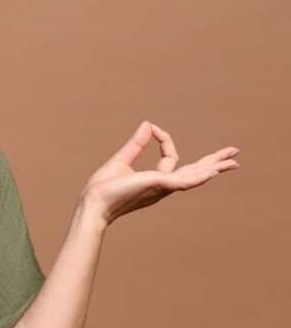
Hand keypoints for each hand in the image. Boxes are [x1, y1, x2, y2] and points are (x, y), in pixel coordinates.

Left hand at [79, 120, 239, 225]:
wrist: (93, 202)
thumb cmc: (103, 188)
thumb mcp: (121, 160)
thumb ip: (136, 144)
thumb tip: (148, 125)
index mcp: (155, 180)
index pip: (170, 157)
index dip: (165, 140)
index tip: (154, 128)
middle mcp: (163, 186)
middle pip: (194, 171)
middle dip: (214, 162)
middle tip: (234, 154)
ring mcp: (162, 187)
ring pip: (194, 176)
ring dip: (214, 167)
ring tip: (233, 162)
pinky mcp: (158, 186)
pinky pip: (183, 182)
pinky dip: (199, 177)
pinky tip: (213, 172)